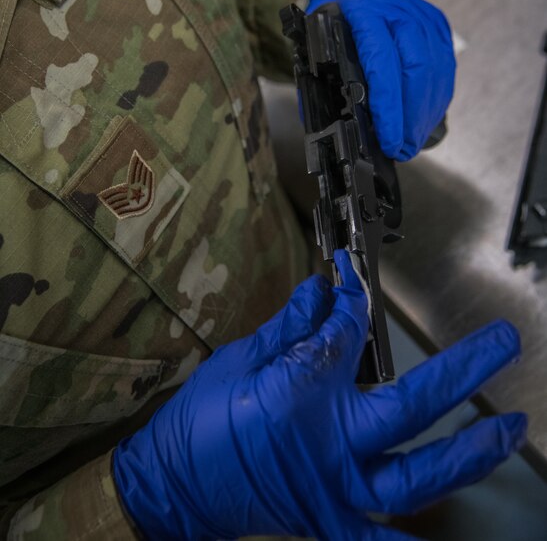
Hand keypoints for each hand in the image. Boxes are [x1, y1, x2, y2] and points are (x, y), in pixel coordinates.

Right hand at [113, 251, 525, 540]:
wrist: (174, 488)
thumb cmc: (201, 418)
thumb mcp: (239, 359)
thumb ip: (291, 327)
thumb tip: (325, 290)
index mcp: (297, 393)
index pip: (346, 334)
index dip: (354, 301)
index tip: (356, 283)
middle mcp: (327, 442)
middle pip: (410, 402)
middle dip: (462, 371)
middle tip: (502, 343)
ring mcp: (334, 488)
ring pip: (416, 477)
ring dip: (467, 452)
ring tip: (509, 431)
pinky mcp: (327, 520)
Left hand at [307, 0, 456, 160]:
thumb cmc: (334, 28)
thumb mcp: (319, 48)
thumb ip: (325, 82)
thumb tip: (334, 127)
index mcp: (362, 11)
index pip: (381, 61)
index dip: (388, 106)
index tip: (389, 139)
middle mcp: (398, 10)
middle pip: (416, 67)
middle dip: (412, 116)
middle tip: (404, 148)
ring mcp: (422, 16)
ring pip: (435, 70)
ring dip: (425, 113)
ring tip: (412, 142)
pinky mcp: (438, 26)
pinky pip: (445, 69)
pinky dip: (435, 100)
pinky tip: (423, 122)